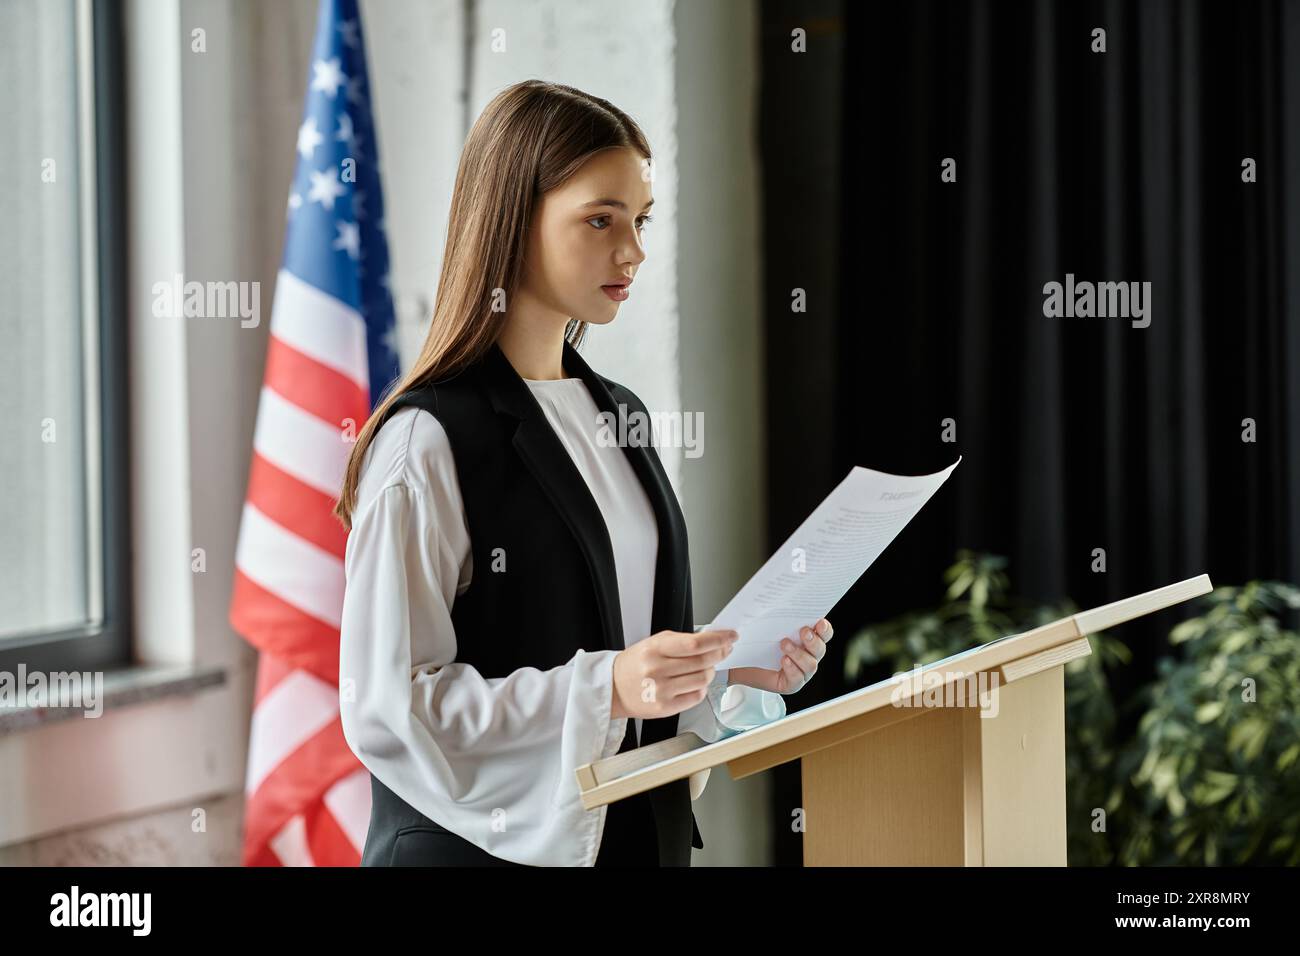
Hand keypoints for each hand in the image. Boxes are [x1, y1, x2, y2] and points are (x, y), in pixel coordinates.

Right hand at [611, 628, 738, 719]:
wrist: (614, 688)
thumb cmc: (636, 664)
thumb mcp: (654, 643)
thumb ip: (682, 641)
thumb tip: (713, 640)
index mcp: (654, 649)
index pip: (695, 643)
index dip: (718, 639)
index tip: (731, 636)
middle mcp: (657, 670)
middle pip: (703, 661)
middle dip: (719, 654)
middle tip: (724, 649)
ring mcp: (661, 691)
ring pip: (702, 680)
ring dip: (710, 671)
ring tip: (705, 667)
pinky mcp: (665, 708)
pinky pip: (696, 697)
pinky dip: (701, 688)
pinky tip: (695, 682)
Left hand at [727, 618, 831, 694]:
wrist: (740, 662)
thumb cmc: (754, 642)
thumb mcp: (762, 625)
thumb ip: (769, 617)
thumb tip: (766, 606)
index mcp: (806, 639)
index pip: (824, 633)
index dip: (825, 628)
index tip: (819, 622)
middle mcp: (808, 655)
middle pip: (820, 649)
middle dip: (814, 640)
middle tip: (803, 631)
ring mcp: (801, 671)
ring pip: (810, 664)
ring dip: (799, 653)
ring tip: (784, 644)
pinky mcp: (791, 684)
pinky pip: (797, 678)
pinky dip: (792, 668)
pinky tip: (784, 660)